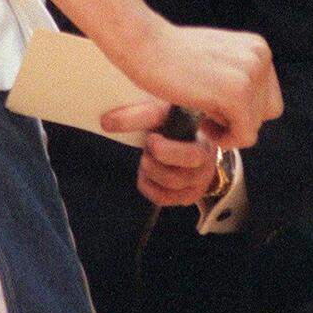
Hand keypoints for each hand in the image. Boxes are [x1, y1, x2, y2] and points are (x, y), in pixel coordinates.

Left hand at [102, 99, 221, 206]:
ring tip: (148, 157)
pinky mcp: (188, 197)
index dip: (164, 149)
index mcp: (203, 139)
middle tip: (148, 147)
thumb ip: (136, 116)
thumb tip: (105, 122)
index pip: (187, 150)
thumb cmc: (175, 125)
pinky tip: (147, 173)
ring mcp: (199, 183)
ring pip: (170, 185)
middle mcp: (206, 163)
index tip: (150, 140)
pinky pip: (163, 198)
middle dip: (156, 161)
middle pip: (179, 172)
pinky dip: (148, 185)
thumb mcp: (161, 114)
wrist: (191, 143)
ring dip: (150, 171)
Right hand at [124, 17, 281, 149]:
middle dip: (236, 118)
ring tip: (202, 115)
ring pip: (255, 124)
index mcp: (258, 47)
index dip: (243, 108)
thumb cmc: (171, 53)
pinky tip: (204, 125)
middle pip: (266, 112)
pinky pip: (245, 135)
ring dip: (228, 127)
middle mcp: (260, 57)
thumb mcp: (217, 57)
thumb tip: (254, 105)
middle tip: (207, 111)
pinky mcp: (237, 93)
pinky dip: (226, 139)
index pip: (268, 96)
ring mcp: (250, 74)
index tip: (216, 104)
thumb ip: (239, 73)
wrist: (144, 44)